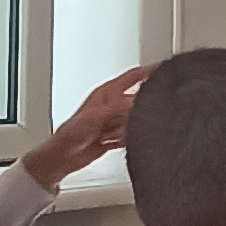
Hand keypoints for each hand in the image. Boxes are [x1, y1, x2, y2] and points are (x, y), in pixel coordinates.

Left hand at [25, 62, 151, 188]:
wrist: (63, 156)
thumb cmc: (70, 133)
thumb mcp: (97, 115)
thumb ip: (118, 108)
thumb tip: (138, 102)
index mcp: (106, 94)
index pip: (131, 77)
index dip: (147, 71)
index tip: (162, 68)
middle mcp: (110, 106)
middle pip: (135, 99)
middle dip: (146, 102)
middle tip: (159, 105)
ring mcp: (111, 121)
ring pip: (133, 118)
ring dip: (137, 123)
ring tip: (143, 127)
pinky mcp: (112, 137)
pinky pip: (129, 135)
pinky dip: (133, 137)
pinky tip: (135, 140)